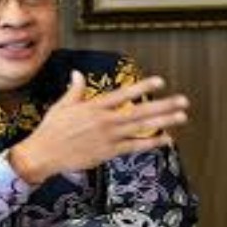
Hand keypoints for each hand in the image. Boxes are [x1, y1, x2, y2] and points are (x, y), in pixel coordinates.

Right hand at [10, 70, 188, 183]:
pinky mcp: (107, 153)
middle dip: (162, 106)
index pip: (122, 94)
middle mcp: (103, 121)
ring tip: (181, 117)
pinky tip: (165, 139)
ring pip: (140, 129)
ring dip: (163, 122)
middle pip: (138, 111)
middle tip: (183, 101)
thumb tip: (77, 73)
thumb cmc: (50, 129)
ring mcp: (107, 138)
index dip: (142, 87)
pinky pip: (133, 147)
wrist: (44, 153)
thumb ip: (74, 90)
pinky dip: (150, 143)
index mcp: (92, 107)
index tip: (160, 81)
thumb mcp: (61, 106)